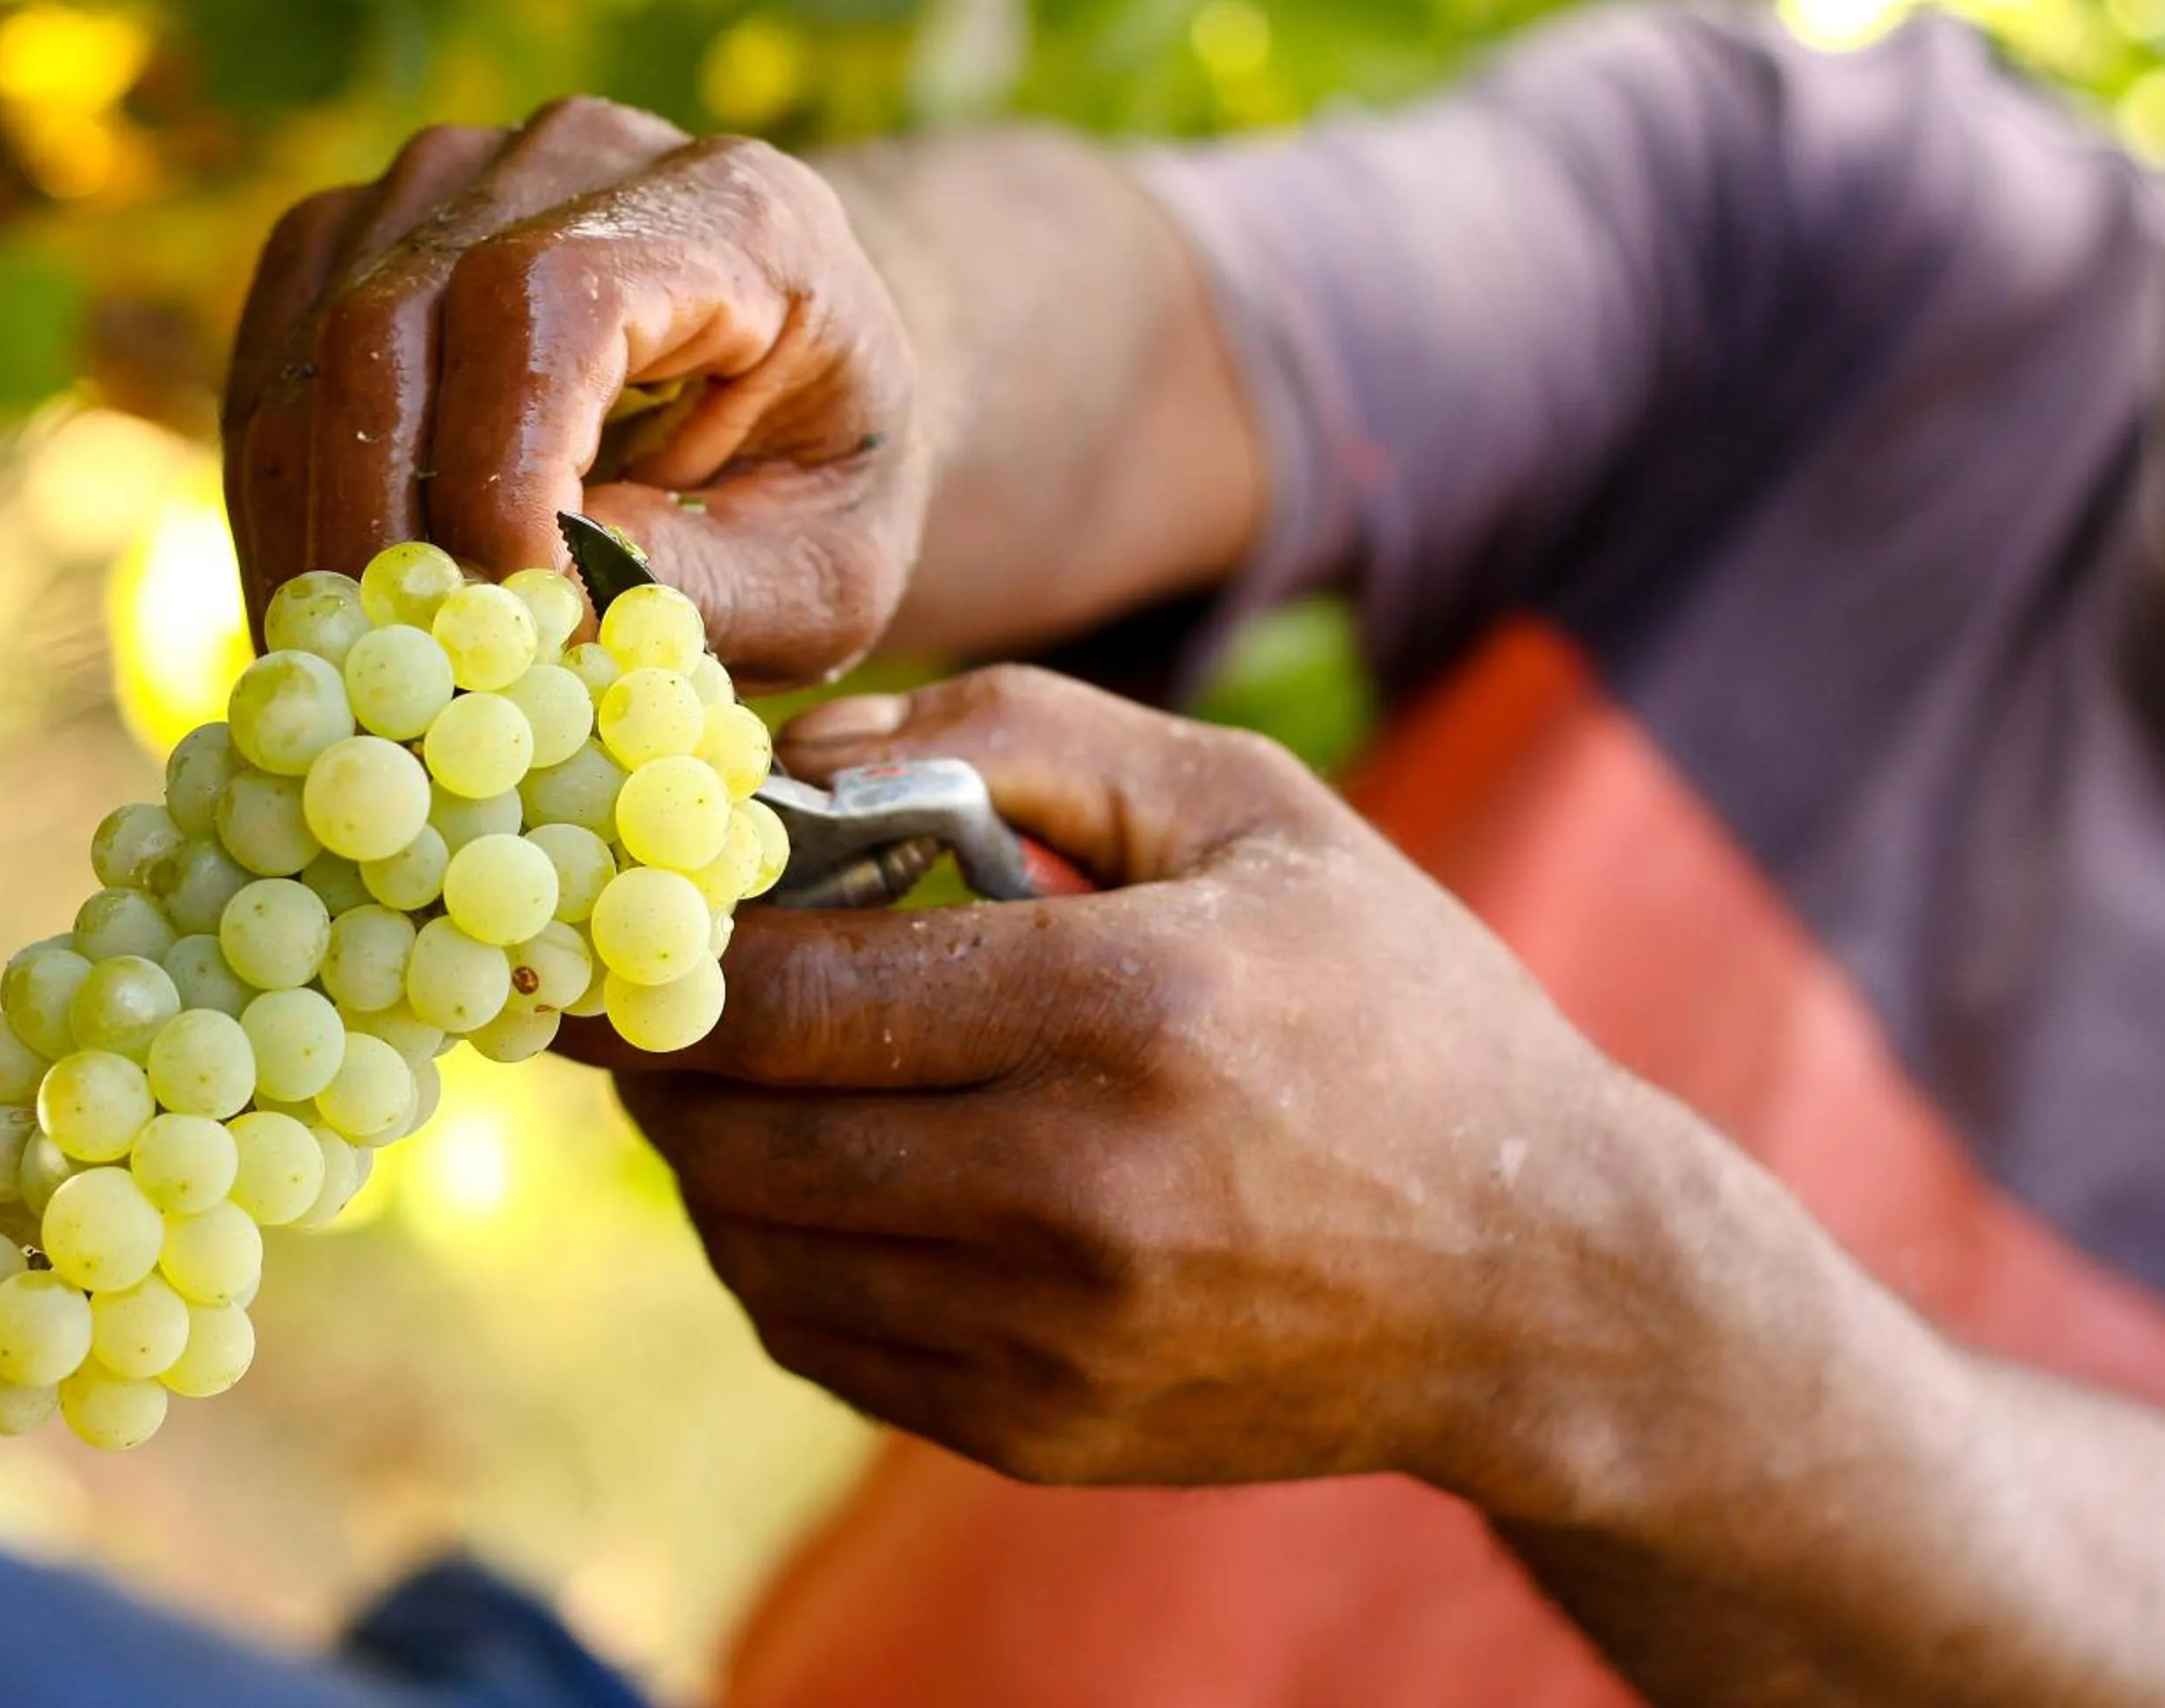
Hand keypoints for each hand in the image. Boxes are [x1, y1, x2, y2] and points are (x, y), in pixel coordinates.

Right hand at [223, 97, 923, 687]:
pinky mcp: (364, 231)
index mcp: (736, 212)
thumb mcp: (827, 572)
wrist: (799, 381)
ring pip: (311, 342)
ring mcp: (454, 176)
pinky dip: (279, 500)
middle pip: (398, 312)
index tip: (502, 615)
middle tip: (383, 681)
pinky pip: (273, 362)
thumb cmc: (826, 483)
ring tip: (338, 672)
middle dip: (378, 523)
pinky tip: (319, 612)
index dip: (500, 463)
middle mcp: (577, 155)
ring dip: (307, 524)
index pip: (552, 297)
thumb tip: (543, 605)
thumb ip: (703, 587)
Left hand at [572, 666, 1690, 1500]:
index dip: (668, 953)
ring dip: (705, 1158)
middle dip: (661, 1055)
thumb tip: (798, 757)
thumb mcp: (1244, 803)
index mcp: (1128, 1006)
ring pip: (758, 1248)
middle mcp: (1079, 1192)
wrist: (1541, 1278)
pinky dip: (776, 1257)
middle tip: (648, 996)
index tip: (623, 916)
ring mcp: (1055, 1338)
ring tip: (730, 1083)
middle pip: (742, 1131)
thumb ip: (1014, 731)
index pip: (792, 990)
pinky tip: (815, 1185)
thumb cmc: (1388, 1005)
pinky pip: (819, 1343)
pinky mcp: (1042, 1433)